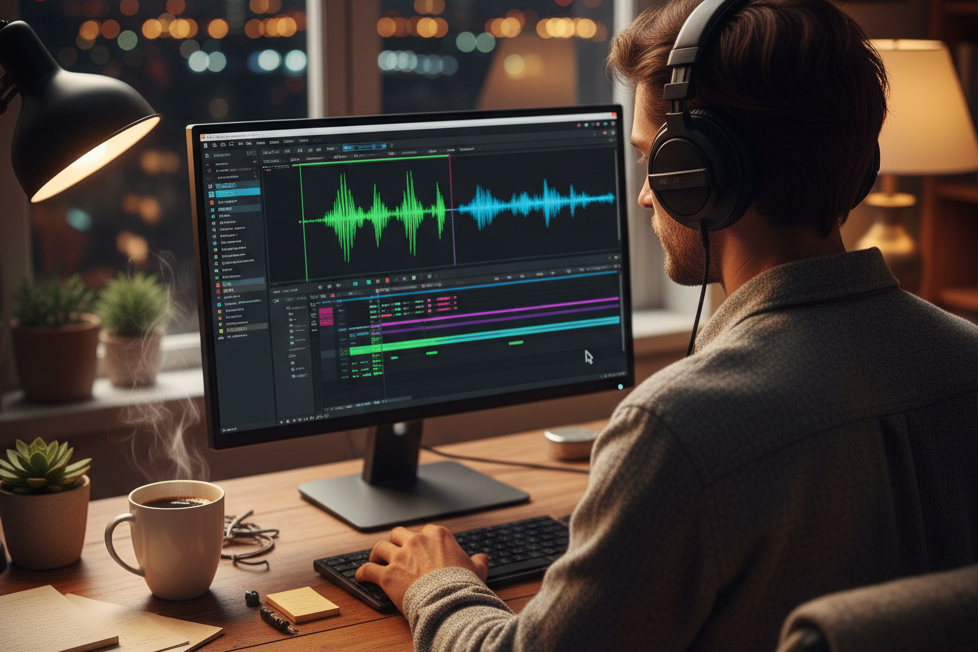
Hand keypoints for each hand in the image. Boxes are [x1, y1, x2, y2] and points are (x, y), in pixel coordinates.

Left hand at [355, 524, 489, 612]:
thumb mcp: (477, 570)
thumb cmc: (463, 585)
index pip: (424, 530)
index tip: (419, 548)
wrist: (449, 600)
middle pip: (398, 534)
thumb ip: (478, 561)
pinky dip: (362, 572)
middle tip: (393, 551)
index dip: (420, 540)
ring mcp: (400, 557)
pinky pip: (368, 570)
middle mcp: (416, 541)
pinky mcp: (387, 575)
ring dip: (376, 554)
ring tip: (374, 560)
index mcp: (437, 535)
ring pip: (380, 547)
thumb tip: (482, 558)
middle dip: (395, 542)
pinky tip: (361, 576)